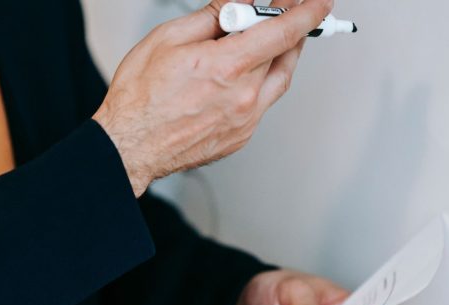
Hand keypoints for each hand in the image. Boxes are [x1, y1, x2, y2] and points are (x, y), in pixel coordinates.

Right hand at [92, 0, 333, 195]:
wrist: (130, 145)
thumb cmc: (140, 99)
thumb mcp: (168, 39)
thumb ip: (210, 17)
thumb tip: (236, 3)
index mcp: (227, 67)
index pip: (282, 31)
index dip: (305, 13)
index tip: (318, 2)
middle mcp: (243, 97)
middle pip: (285, 55)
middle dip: (287, 31)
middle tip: (279, 17)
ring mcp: (244, 121)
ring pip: (279, 81)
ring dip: (280, 58)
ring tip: (266, 44)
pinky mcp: (239, 137)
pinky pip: (263, 105)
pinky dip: (260, 85)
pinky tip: (241, 78)